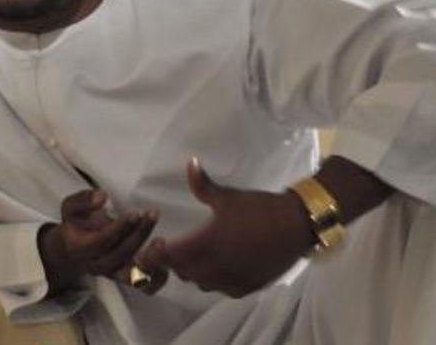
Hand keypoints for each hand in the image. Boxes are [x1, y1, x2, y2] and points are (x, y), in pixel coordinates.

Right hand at [38, 189, 165, 293]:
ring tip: (162, 242)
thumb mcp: (71, 207)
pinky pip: (143, 287)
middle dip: (138, 234)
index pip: (101, 242)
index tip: (134, 213)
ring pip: (132, 275)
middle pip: (120, 255)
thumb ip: (83, 199)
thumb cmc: (76, 224)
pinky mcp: (125, 278)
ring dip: (150, 259)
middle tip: (152, 214)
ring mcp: (113, 274)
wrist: (72, 250)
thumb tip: (102, 196)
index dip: (119, 229)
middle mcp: (97, 265)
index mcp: (81, 248)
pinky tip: (167, 265)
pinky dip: (156, 280)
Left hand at [137, 158, 313, 297]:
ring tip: (196, 252)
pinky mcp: (246, 287)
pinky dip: (213, 278)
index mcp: (205, 245)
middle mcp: (214, 268)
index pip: (168, 257)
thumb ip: (202, 184)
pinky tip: (220, 263)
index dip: (156, 254)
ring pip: (200, 283)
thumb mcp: (227, 195)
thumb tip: (190, 162)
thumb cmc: (258, 208)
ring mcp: (231, 281)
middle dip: (174, 260)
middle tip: (174, 245)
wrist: (295, 227)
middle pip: (182, 272)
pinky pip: (220, 289)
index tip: (157, 242)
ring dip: (193, 271)